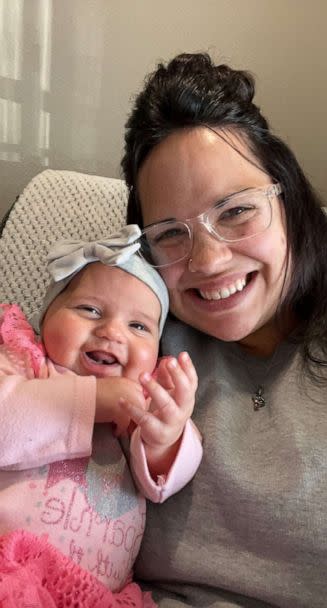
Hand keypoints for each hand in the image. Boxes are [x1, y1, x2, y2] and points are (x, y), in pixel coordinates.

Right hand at [95, 377, 146, 435]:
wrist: (82, 394)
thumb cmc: (94, 390)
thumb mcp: (113, 386)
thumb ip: (124, 392)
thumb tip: (129, 404)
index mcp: (131, 383)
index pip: (142, 397)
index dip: (136, 407)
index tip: (132, 414)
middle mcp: (134, 391)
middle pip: (142, 408)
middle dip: (136, 417)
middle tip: (130, 425)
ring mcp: (130, 402)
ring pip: (135, 418)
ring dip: (129, 425)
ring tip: (123, 430)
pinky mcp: (122, 414)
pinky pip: (125, 426)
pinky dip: (120, 430)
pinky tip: (114, 432)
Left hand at [121, 352, 197, 473]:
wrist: (164, 438)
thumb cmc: (167, 409)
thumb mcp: (169, 392)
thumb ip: (167, 376)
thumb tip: (167, 359)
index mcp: (187, 398)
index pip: (192, 381)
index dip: (188, 368)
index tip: (182, 354)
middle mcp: (183, 409)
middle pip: (184, 392)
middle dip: (178, 376)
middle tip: (169, 361)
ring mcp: (171, 421)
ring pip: (166, 405)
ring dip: (154, 389)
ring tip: (142, 376)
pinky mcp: (156, 431)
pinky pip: (144, 419)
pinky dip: (132, 409)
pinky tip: (122, 401)